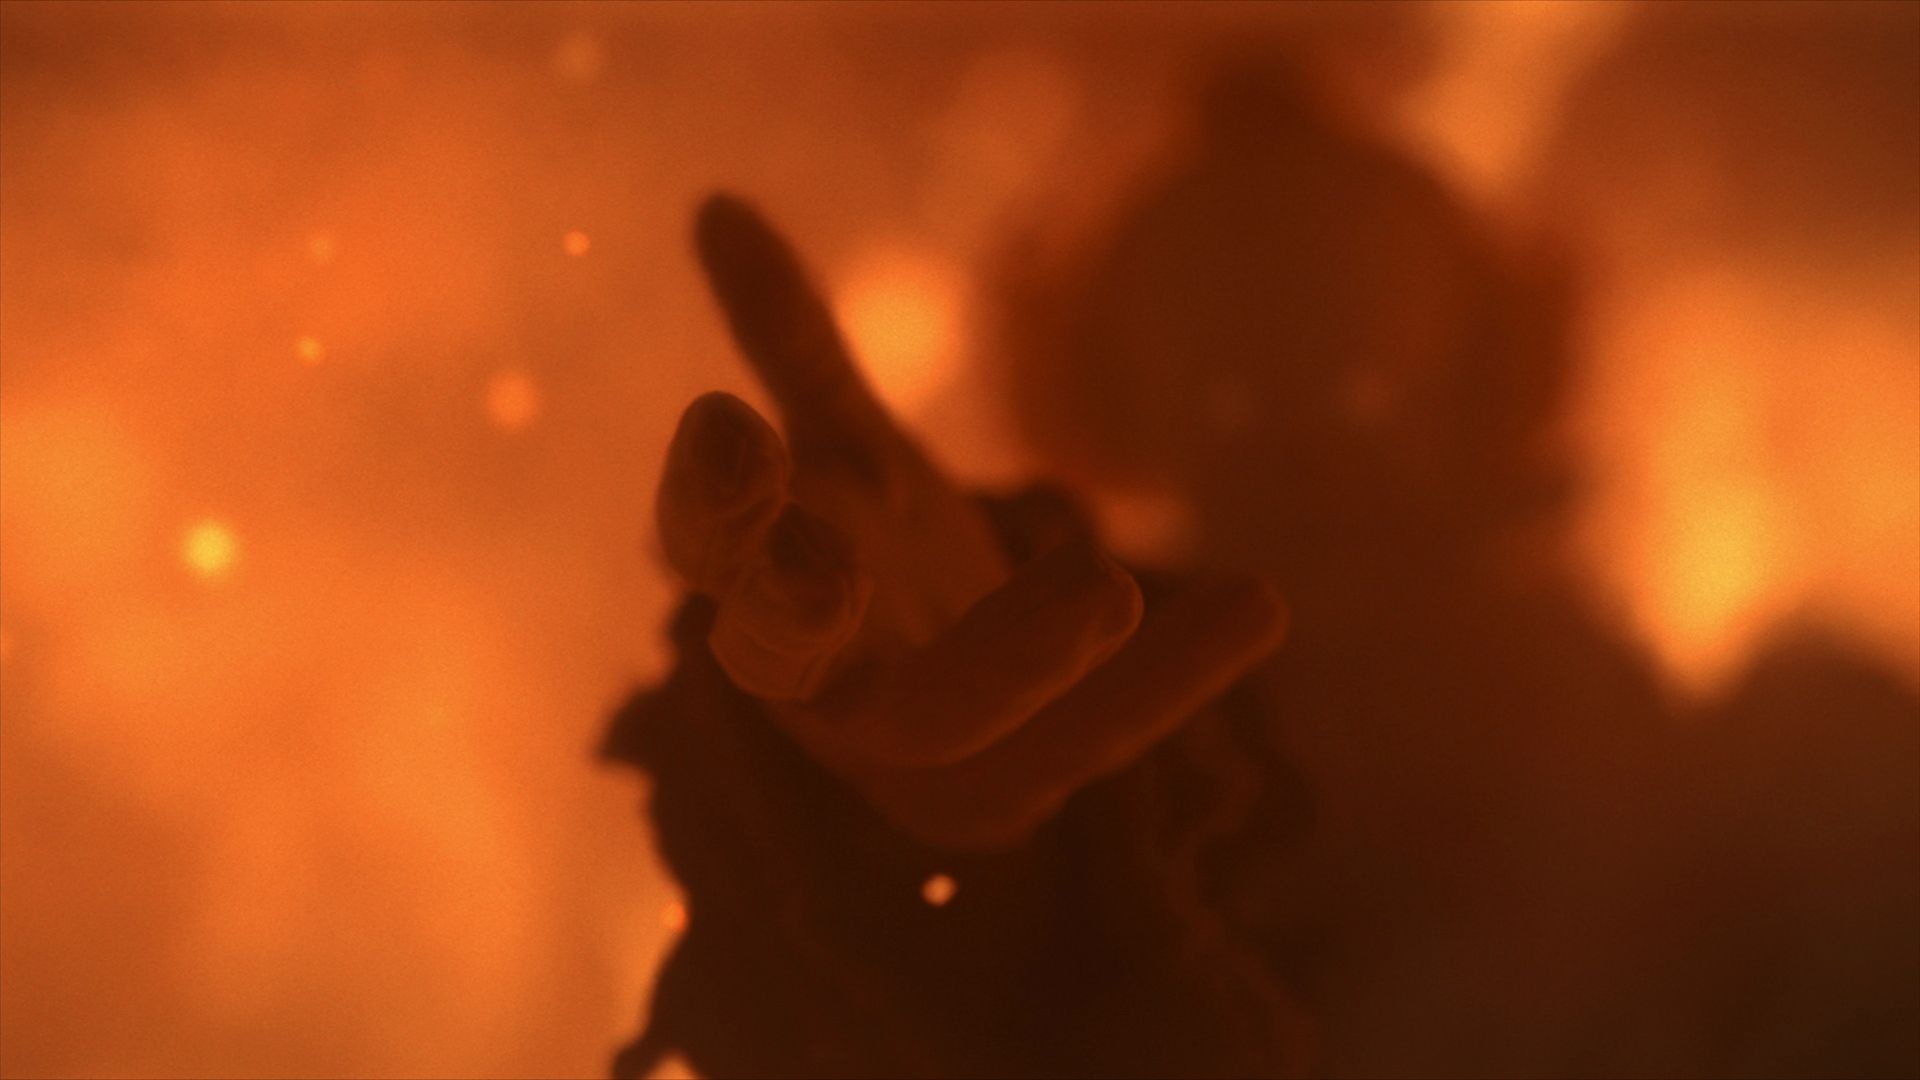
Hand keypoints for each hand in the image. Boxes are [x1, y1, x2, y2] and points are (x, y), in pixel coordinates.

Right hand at [655, 194, 1286, 850]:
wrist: (940, 712)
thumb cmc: (873, 559)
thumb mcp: (845, 443)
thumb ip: (790, 339)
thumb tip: (720, 205)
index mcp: (754, 591)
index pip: (708, 550)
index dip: (709, 499)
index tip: (732, 427)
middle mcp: (817, 684)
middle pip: (800, 667)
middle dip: (811, 613)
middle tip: (845, 563)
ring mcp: (916, 752)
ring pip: (949, 723)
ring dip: (1019, 660)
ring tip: (1103, 584)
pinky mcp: (1016, 788)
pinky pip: (1093, 739)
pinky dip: (1172, 676)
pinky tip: (1259, 603)